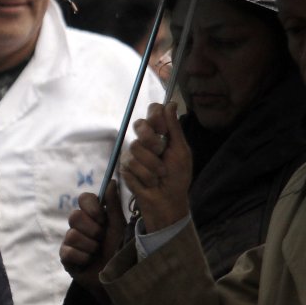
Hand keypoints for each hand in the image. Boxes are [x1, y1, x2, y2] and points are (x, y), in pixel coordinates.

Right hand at [60, 182, 125, 301]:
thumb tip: (112, 181)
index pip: (83, 198)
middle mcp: (80, 226)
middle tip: (101, 239)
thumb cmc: (119, 250)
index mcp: (93, 216)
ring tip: (97, 253)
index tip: (102, 218)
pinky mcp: (65, 257)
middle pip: (74, 216)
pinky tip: (88, 262)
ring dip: (90, 247)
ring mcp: (70, 241)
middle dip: (92, 230)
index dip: (91, 207)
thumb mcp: (118, 226)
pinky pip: (68, 251)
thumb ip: (113, 205)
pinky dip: (82, 258)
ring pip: (72, 235)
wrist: (117, 278)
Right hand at [120, 102, 191, 231]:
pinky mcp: (125, 167)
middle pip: (139, 124)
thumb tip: (172, 103)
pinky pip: (131, 165)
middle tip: (160, 152)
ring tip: (159, 175)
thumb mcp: (181, 152)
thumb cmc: (178, 178)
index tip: (163, 129)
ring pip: (135, 147)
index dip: (155, 116)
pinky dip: (145, 176)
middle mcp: (144, 140)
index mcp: (160, 133)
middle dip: (151, 140)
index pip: (153, 111)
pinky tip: (150, 183)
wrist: (167, 202)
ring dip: (152, 164)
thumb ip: (174, 128)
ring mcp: (133, 153)